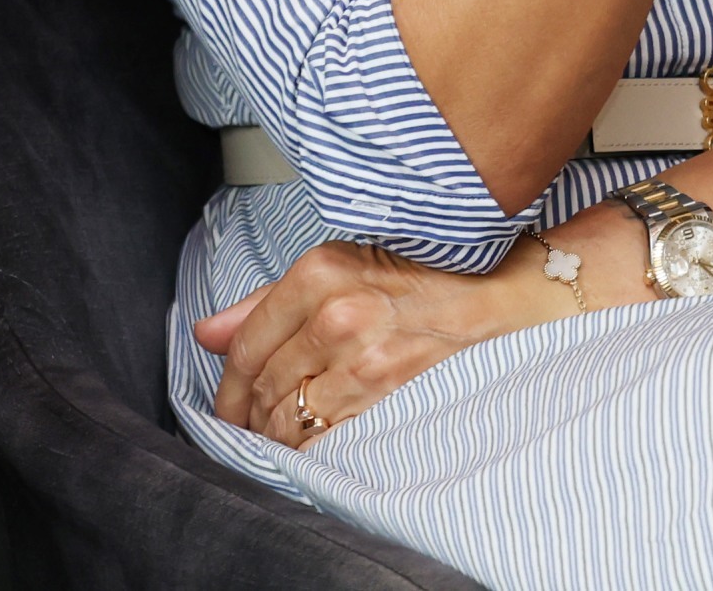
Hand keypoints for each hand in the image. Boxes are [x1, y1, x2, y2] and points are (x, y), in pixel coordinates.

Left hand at [195, 239, 565, 448]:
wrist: (506, 299)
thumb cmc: (428, 279)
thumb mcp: (346, 266)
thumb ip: (269, 301)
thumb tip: (207, 332)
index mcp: (320, 270)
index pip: (246, 342)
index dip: (228, 381)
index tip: (228, 400)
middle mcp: (337, 311)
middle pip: (263, 383)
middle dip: (251, 413)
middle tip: (254, 424)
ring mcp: (363, 357)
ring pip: (289, 417)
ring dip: (278, 434)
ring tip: (285, 434)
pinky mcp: (387, 393)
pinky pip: (326, 436)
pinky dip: (313, 446)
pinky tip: (320, 440)